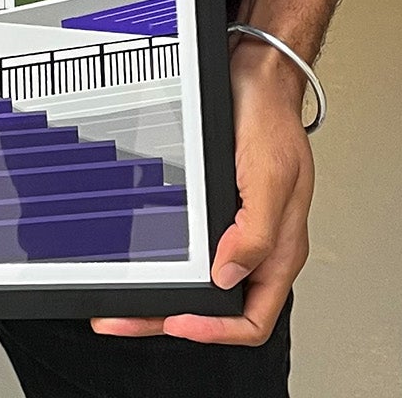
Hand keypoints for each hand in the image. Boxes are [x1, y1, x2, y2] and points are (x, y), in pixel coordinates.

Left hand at [91, 37, 313, 345]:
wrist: (253, 70)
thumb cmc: (270, 117)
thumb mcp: (270, 175)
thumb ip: (256, 230)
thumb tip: (229, 274)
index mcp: (278, 248)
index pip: (253, 317)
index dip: (217, 331)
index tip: (179, 322)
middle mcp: (255, 242)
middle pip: (216, 305)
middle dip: (169, 316)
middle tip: (127, 316)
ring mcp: (234, 225)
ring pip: (198, 279)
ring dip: (162, 292)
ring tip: (123, 300)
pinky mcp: (214, 205)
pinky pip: (190, 245)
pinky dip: (166, 259)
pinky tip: (144, 259)